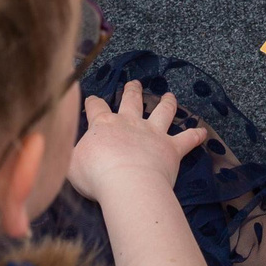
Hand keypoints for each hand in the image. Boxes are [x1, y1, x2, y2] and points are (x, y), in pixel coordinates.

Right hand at [66, 80, 208, 201]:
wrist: (127, 182)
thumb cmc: (95, 175)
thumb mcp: (71, 163)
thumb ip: (71, 153)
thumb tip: (62, 150)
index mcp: (104, 125)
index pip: (96, 107)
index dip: (93, 103)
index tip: (92, 99)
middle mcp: (129, 123)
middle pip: (131, 100)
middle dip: (132, 90)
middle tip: (134, 83)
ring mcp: (153, 133)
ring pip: (162, 112)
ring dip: (167, 103)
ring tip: (170, 95)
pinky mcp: (171, 148)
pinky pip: (186, 139)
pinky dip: (195, 136)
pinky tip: (203, 132)